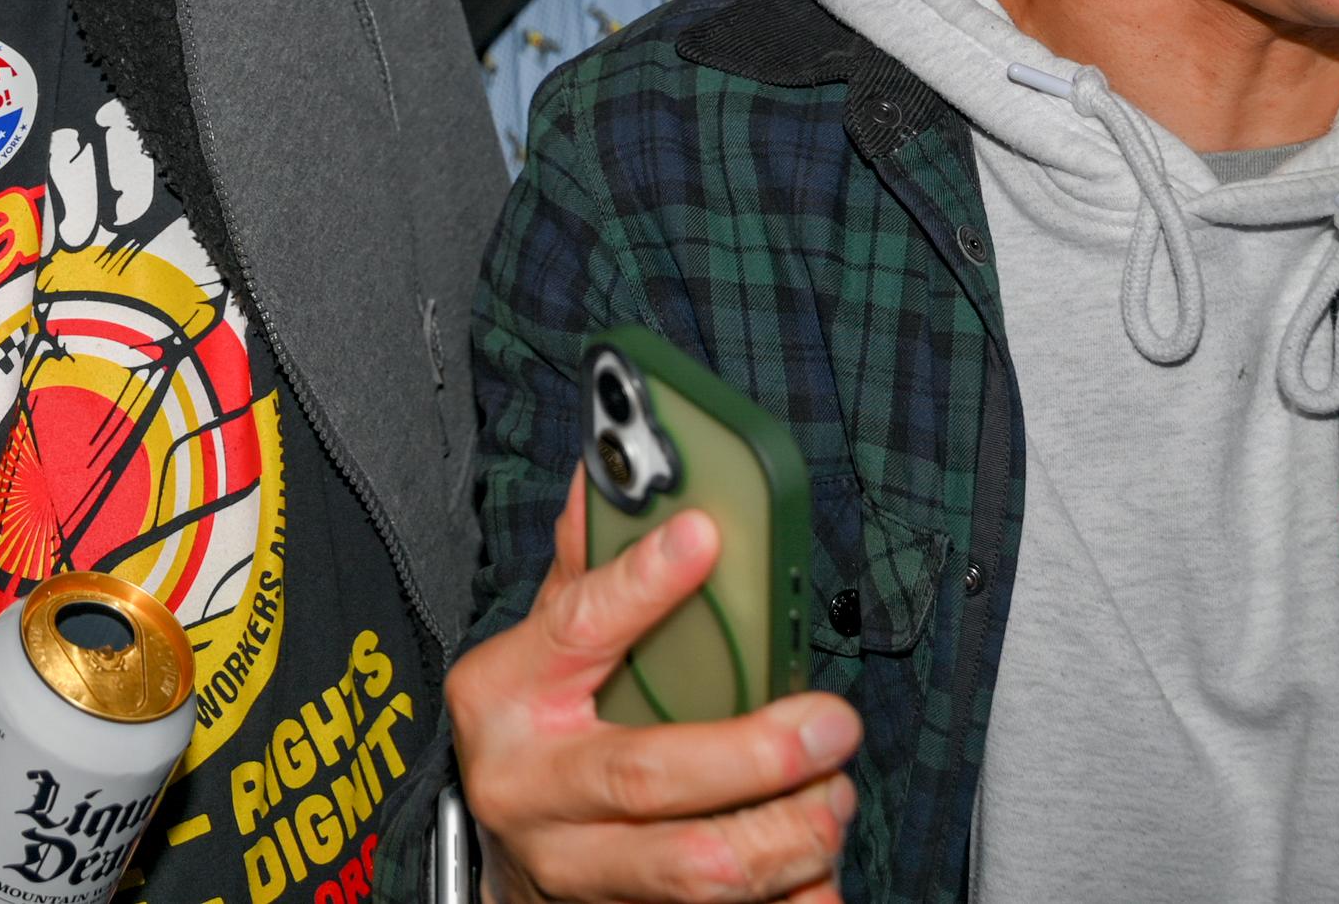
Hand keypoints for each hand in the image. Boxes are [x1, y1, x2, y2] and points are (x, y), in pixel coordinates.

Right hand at [449, 497, 860, 903]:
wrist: (504, 864)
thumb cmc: (537, 736)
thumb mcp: (540, 650)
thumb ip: (585, 574)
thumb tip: (605, 476)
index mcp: (506, 695)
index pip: (576, 628)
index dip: (643, 583)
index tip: (706, 538)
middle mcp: (529, 788)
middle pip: (650, 775)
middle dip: (758, 754)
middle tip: (831, 724)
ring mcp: (573, 868)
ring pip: (696, 867)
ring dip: (788, 831)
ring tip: (833, 792)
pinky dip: (789, 899)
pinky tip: (821, 873)